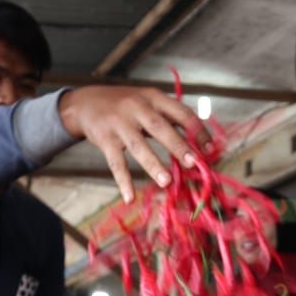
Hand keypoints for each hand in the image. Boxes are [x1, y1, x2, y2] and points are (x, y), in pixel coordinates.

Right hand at [59, 86, 202, 202]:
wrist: (86, 102)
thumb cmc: (126, 105)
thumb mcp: (149, 102)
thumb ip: (171, 119)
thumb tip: (200, 144)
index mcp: (154, 98)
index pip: (181, 112)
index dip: (197, 130)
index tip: (210, 150)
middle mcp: (137, 107)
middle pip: (160, 127)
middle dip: (178, 145)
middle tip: (193, 163)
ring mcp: (119, 123)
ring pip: (138, 146)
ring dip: (153, 164)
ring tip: (166, 182)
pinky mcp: (104, 139)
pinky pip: (116, 163)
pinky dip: (123, 181)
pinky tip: (130, 198)